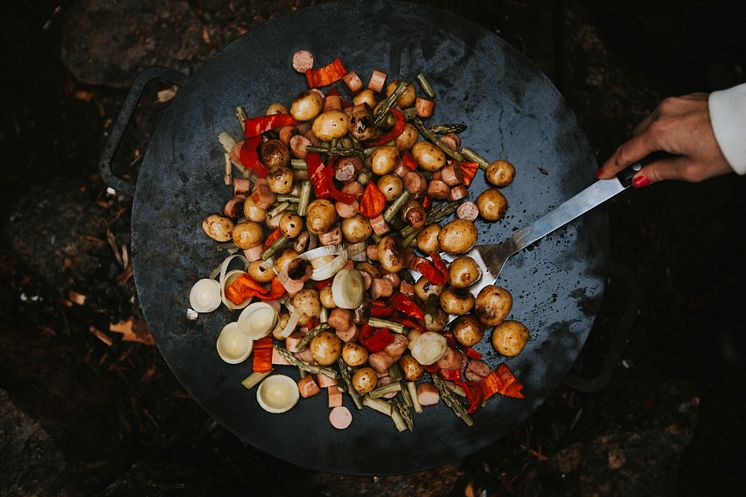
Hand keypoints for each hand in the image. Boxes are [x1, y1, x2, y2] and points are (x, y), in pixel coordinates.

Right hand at [597, 93, 733, 186]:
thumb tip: (640, 178)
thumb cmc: (727, 146)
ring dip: (650, 141)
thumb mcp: (691, 170)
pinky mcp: (685, 99)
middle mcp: (663, 113)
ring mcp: (674, 103)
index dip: (613, 166)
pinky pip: (664, 116)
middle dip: (634, 154)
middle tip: (636, 172)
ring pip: (650, 125)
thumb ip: (659, 173)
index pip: (627, 152)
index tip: (603, 174)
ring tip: (664, 157)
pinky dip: (664, 129)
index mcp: (660, 132)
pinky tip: (677, 141)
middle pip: (636, 137)